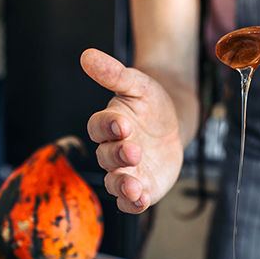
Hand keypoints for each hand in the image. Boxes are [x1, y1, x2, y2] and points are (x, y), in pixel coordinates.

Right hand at [80, 48, 183, 213]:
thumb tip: (87, 55)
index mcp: (108, 124)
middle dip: (119, 156)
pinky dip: (133, 203)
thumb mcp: (138, 83)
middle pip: (107, 157)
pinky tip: (141, 201)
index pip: (98, 127)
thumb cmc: (150, 101)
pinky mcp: (142, 187)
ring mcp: (126, 171)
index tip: (122, 123)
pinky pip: (131, 201)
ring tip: (134, 187)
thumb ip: (114, 74)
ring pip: (116, 183)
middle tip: (134, 150)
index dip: (108, 126)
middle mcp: (112, 150)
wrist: (172, 120)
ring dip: (123, 186)